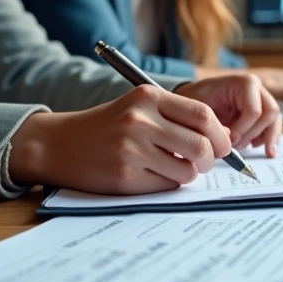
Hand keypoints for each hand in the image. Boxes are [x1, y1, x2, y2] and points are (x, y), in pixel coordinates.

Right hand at [8, 85, 231, 194]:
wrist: (58, 144)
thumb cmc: (107, 127)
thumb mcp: (139, 108)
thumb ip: (178, 116)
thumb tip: (224, 137)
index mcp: (148, 97)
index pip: (203, 115)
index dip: (220, 134)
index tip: (222, 145)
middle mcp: (140, 120)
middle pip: (201, 145)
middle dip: (211, 159)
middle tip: (205, 162)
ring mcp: (131, 149)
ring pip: (187, 169)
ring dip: (189, 174)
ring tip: (175, 168)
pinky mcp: (125, 175)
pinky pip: (166, 185)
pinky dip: (168, 183)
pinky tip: (152, 175)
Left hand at [174, 75, 280, 154]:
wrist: (195, 96)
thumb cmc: (196, 99)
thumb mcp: (199, 108)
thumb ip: (213, 122)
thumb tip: (230, 137)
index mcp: (244, 83)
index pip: (255, 110)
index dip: (243, 129)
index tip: (228, 139)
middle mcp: (257, 88)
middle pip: (270, 114)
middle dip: (253, 133)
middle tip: (237, 145)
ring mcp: (262, 98)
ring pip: (275, 120)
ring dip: (264, 138)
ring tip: (249, 148)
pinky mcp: (262, 109)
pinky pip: (273, 125)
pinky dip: (267, 138)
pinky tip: (258, 147)